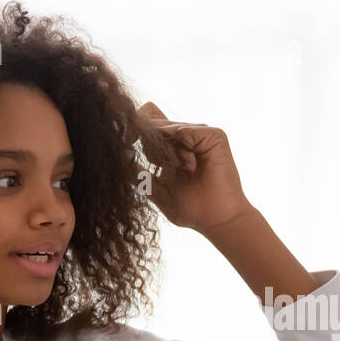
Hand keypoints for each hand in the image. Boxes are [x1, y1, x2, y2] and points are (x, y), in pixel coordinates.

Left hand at [135, 102, 251, 234]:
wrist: (218, 221)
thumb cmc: (192, 210)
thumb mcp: (158, 192)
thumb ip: (141, 175)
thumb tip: (122, 159)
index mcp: (173, 146)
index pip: (149, 118)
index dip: (135, 125)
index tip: (127, 141)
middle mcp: (187, 136)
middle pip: (154, 121)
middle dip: (150, 145)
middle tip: (162, 166)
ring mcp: (201, 135)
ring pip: (167, 127)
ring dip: (167, 152)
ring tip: (182, 170)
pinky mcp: (214, 136)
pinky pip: (185, 131)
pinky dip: (181, 149)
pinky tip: (190, 166)